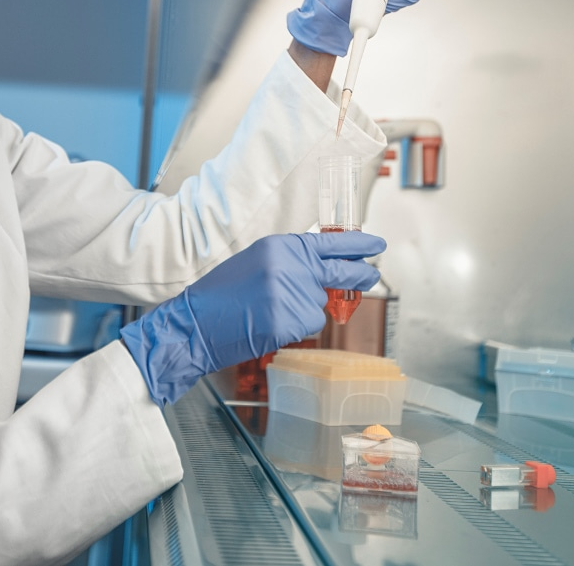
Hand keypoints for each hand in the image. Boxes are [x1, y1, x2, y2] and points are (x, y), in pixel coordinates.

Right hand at [120, 232, 383, 405]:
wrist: (196, 323)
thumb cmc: (222, 294)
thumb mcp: (258, 261)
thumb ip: (291, 261)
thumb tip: (324, 271)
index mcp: (281, 246)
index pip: (330, 243)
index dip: (358, 244)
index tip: (377, 245)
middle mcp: (291, 266)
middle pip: (341, 273)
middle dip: (360, 276)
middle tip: (371, 277)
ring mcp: (292, 295)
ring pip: (319, 307)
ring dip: (303, 312)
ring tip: (269, 312)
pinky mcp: (290, 322)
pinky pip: (307, 327)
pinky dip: (293, 330)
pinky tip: (268, 326)